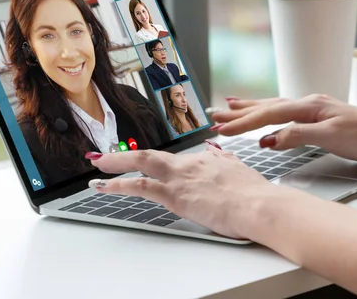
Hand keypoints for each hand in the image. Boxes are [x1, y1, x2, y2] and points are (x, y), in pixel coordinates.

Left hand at [86, 144, 272, 238]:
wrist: (259, 204)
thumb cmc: (255, 195)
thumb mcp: (240, 170)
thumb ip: (225, 160)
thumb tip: (216, 152)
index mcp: (206, 161)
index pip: (177, 161)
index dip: (159, 165)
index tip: (148, 166)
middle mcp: (190, 164)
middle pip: (152, 155)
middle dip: (125, 156)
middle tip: (104, 156)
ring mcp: (180, 177)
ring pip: (141, 163)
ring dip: (115, 163)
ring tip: (97, 165)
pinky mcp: (175, 195)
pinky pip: (140, 185)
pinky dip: (118, 183)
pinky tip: (104, 186)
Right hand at [211, 94, 356, 166]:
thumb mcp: (332, 137)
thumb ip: (298, 135)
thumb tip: (268, 138)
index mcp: (309, 106)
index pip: (268, 114)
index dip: (243, 123)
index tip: (221, 129)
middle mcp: (309, 104)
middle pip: (266, 106)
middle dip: (239, 111)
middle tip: (214, 113)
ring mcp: (314, 110)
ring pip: (274, 107)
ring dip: (251, 108)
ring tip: (231, 105)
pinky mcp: (319, 118)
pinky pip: (286, 114)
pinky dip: (270, 115)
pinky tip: (267, 116)